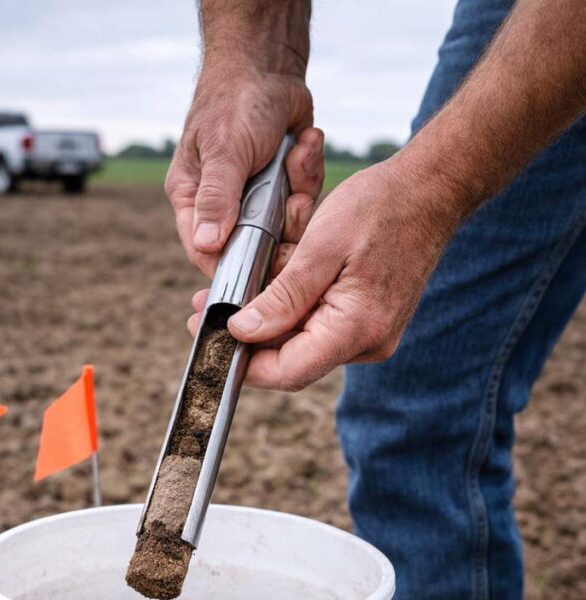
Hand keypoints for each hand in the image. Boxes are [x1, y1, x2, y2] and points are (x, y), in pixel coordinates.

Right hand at [165, 67, 322, 275]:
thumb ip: (216, 199)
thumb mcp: (225, 151)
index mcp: (194, 200)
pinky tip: (306, 144)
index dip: (233, 266)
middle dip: (281, 226)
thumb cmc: (235, 101)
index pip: (206, 254)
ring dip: (299, 193)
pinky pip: (303, 203)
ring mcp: (255, 199)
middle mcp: (222, 206)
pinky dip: (309, 173)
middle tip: (295, 201)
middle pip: (253, 248)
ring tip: (298, 154)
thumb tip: (206, 245)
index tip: (262, 269)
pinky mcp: (283, 189)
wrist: (268, 65)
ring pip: (285, 228)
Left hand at [188, 154, 461, 389]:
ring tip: (230, 289)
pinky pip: (318, 326)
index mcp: (356, 328)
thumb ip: (283, 297)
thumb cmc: (381, 207)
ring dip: (266, 318)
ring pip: (301, 342)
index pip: (289, 371)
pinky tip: (271, 279)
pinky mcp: (367, 323)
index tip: (209, 340)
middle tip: (205, 309)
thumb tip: (243, 332)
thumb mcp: (321, 246)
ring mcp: (369, 336)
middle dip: (247, 336)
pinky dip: (290, 306)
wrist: (432, 190)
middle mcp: (366, 343)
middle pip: (292, 359)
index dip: (244, 364)